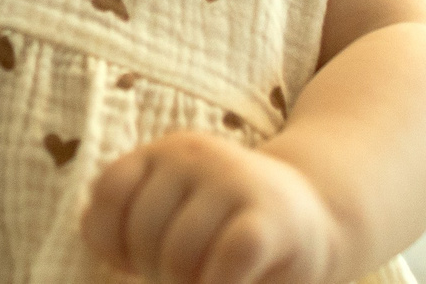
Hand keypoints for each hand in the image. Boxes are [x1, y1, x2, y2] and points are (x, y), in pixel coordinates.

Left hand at [81, 132, 337, 283]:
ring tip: (209, 278)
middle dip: (157, 272)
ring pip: (179, 252)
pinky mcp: (268, 218)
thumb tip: (108, 254)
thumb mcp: (175, 212)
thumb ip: (132, 224)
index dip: (112, 241)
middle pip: (144, 233)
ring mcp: (233, 182)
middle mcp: (194, 156)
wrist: (317, 215)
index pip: (109, 192)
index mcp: (162, 154)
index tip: (132, 262)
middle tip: (184, 277)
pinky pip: (224, 262)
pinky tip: (230, 282)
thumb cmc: (227, 228)